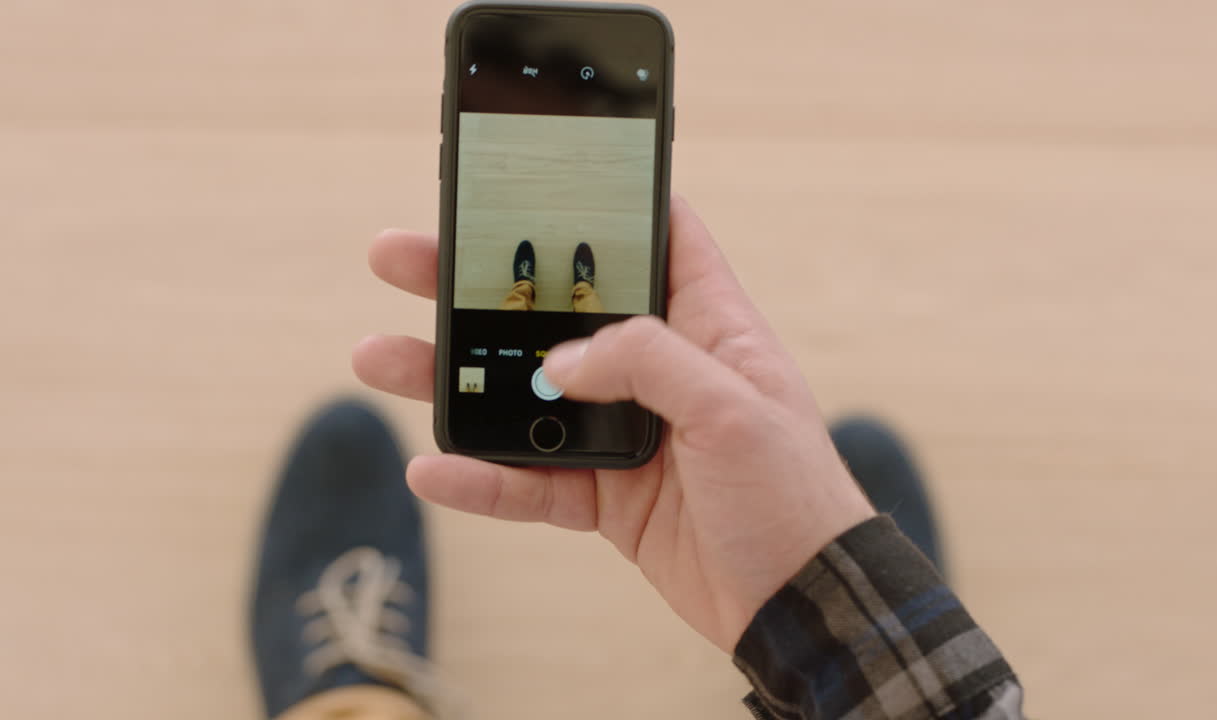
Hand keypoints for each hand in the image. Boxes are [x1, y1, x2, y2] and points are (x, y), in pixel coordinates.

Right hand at [354, 197, 874, 651]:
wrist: (800, 602)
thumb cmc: (793, 493)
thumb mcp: (734, 408)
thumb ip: (648, 362)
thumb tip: (558, 363)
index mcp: (706, 326)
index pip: (656, 238)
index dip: (602, 201)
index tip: (532, 176)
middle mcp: (658, 370)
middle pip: (554, 310)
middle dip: (478, 284)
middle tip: (405, 258)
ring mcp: (624, 431)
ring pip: (523, 394)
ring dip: (453, 379)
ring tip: (379, 356)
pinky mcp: (605, 495)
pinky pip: (530, 480)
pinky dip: (482, 478)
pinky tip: (432, 469)